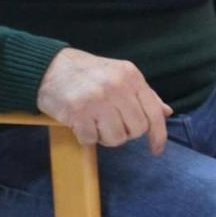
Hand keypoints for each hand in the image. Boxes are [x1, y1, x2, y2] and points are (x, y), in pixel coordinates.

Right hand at [36, 49, 172, 151]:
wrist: (49, 66)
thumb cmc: (87, 73)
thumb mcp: (120, 75)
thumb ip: (143, 95)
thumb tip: (166, 112)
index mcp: (131, 76)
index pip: (154, 113)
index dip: (158, 135)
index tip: (156, 149)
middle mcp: (117, 87)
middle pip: (136, 130)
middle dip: (124, 132)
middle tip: (109, 123)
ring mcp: (97, 99)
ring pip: (116, 139)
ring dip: (105, 137)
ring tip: (94, 123)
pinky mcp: (78, 112)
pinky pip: (91, 139)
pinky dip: (86, 136)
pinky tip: (80, 123)